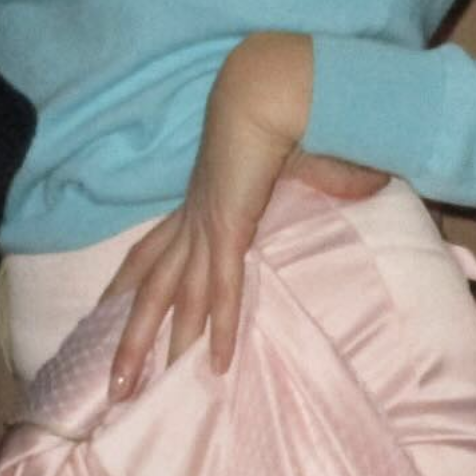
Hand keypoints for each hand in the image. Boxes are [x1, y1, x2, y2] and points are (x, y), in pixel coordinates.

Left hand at [103, 32, 321, 394]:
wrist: (275, 84)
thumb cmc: (285, 112)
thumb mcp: (302, 157)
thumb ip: (328, 179)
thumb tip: (367, 183)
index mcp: (201, 203)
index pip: (152, 253)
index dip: (128, 284)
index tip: (108, 312)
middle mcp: (193, 219)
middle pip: (149, 289)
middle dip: (127, 339)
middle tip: (111, 385)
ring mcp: (206, 225)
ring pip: (171, 299)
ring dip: (150, 347)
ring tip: (131, 391)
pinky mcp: (229, 226)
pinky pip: (222, 288)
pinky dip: (218, 326)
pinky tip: (214, 364)